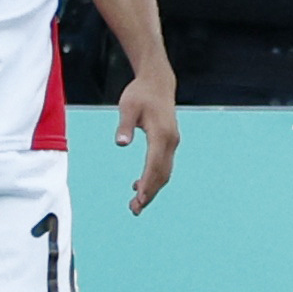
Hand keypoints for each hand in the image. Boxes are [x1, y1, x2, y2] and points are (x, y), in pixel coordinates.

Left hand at [115, 72, 179, 213]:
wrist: (157, 82)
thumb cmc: (140, 94)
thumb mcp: (128, 107)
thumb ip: (124, 126)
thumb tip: (120, 143)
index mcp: (161, 134)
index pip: (154, 165)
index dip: (147, 184)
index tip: (139, 199)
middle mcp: (170, 141)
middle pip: (162, 174)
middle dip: (150, 193)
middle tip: (134, 209)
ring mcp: (172, 142)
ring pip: (164, 172)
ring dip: (152, 188)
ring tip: (137, 203)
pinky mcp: (169, 142)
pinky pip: (163, 165)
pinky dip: (154, 178)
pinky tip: (139, 185)